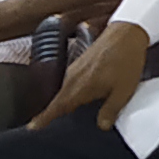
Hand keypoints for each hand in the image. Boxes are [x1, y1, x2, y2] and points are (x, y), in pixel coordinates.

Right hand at [29, 20, 152, 130]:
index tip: (31, 127)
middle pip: (59, 100)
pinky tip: (78, 95)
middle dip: (51, 113)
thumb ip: (111, 110)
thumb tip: (101, 126)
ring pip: (65, 90)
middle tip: (43, 125)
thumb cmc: (126, 61)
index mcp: (79, 87)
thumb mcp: (124, 91)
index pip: (57, 107)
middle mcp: (72, 77)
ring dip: (62, 102)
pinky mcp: (81, 61)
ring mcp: (75, 68)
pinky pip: (71, 81)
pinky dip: (70, 91)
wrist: (127, 32)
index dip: (44, 118)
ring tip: (60, 114)